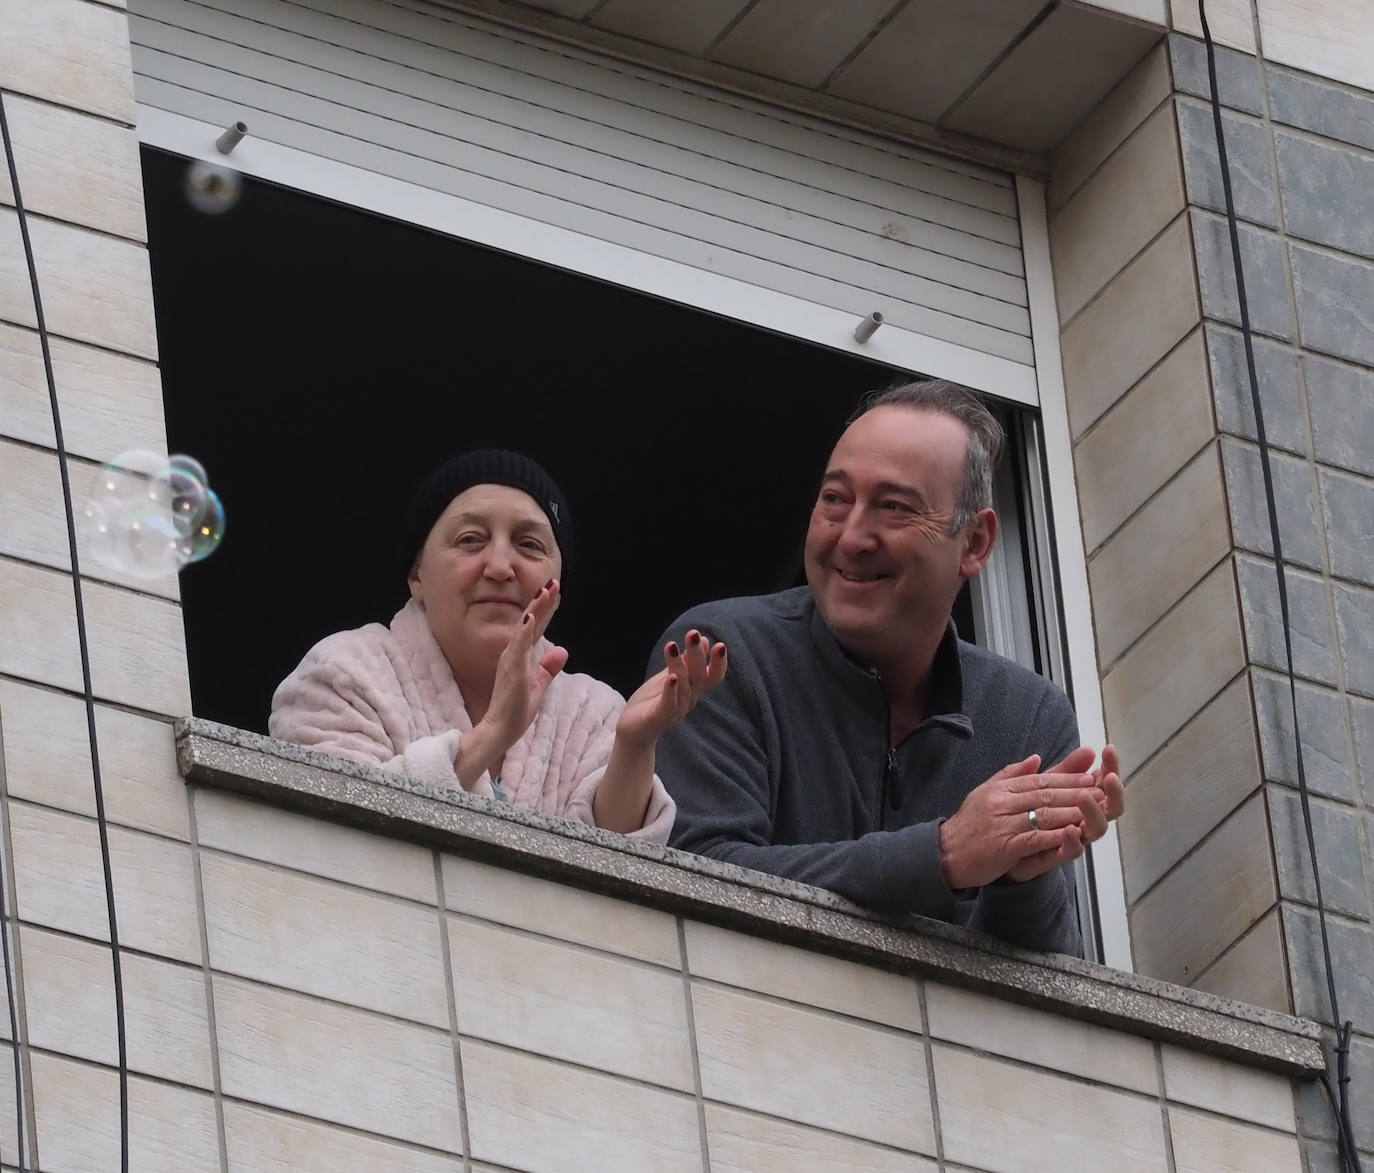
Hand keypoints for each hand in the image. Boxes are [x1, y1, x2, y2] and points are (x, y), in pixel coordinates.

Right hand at [464, 580, 567, 776]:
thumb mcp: (539, 685)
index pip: (536, 628)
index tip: (554, 590)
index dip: (545, 609)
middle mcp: (514, 654)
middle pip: (531, 622)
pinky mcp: (512, 671)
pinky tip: (529, 617)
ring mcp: (512, 661)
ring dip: (535, 609)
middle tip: (553, 582)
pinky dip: (523, 631)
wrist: (500, 730)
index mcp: (521, 656)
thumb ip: (548, 667)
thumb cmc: (516, 710)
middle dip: (542, 602)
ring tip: (545, 591)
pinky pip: (517, 647)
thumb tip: (562, 650)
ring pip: (524, 629)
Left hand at [615, 629, 726, 748]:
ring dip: (678, 665)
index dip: (719, 663)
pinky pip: (669, 705)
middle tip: (693, 635)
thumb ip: (686, 661)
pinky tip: (670, 677)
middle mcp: (688, 700)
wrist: (633, 731)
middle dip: (697, 655)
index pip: (713, 677)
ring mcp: (675, 711)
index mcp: (693, 690)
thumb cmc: (652, 701)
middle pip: (699, 678)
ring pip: (683, 687)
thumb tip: (703, 639)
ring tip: (672, 646)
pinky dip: (671, 691)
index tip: (720, 644)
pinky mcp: (659, 718)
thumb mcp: (670, 675)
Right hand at [938, 750, 1102, 889]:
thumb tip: (1036, 758)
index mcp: (1000, 789)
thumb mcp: (985, 792)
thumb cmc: (968, 825)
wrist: (945, 853)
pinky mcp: (1004, 846)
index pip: (1039, 780)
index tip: (1090, 777)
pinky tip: (1074, 835)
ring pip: (1044, 814)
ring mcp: (1003, 824)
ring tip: (1095, 810)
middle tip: (1101, 790)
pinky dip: (1056, 836)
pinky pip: (1035, 839)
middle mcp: (1001, 802)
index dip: (1067, 778)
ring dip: (1072, 812)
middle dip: (1076, 792)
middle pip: (1045, 794)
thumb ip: (1011, 775)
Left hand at [1003, 744, 1125, 881]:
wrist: (1002, 844)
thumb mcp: (1044, 785)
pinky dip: (1073, 841)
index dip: (1111, 766)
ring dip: (1093, 812)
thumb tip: (1088, 750)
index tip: (1109, 749)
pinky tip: (1071, 830)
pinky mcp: (1057, 855)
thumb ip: (1065, 770)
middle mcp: (1084, 820)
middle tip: (1109, 776)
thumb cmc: (1029, 813)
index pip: (1105, 783)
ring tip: (1085, 796)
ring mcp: (1074, 838)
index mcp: (1084, 800)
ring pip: (1097, 829)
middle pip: (1111, 807)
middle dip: (1114, 791)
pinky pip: (1072, 851)